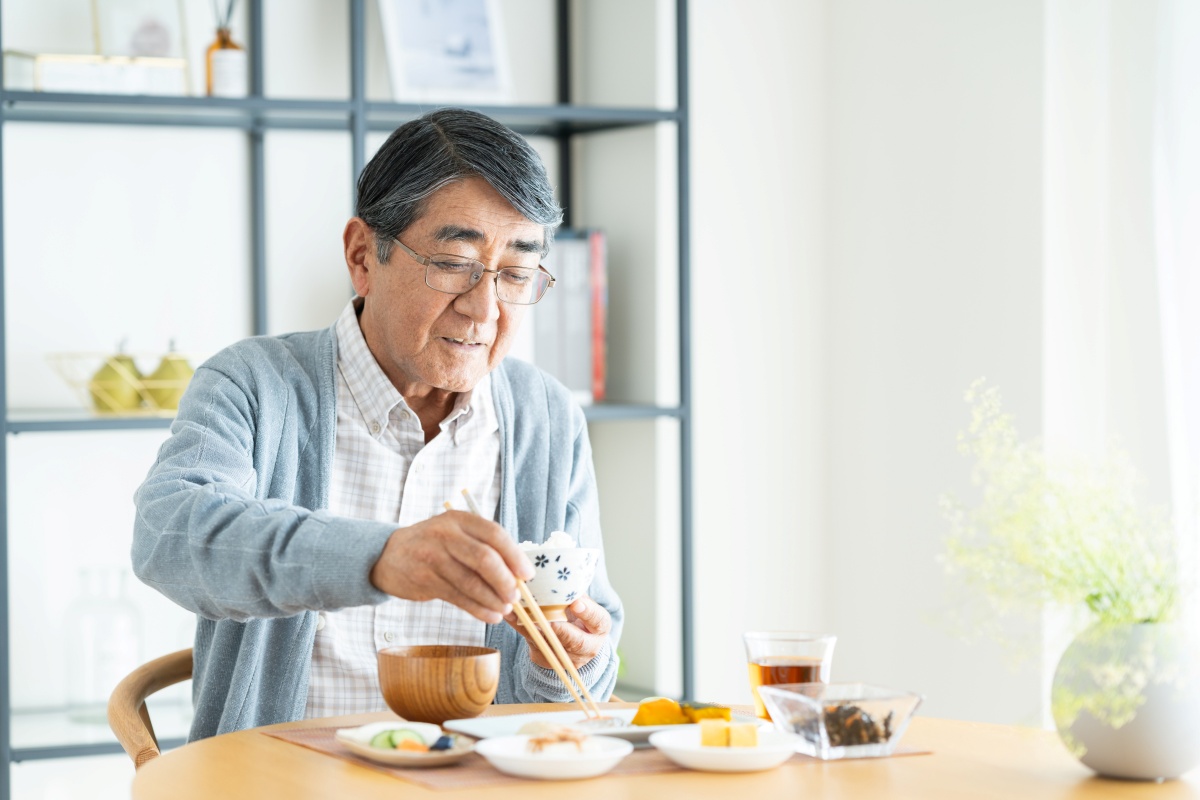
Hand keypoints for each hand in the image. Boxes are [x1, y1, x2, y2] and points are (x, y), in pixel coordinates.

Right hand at [369, 510, 534, 623]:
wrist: (388, 555)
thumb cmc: (433, 545)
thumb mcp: (456, 533)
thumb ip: (483, 547)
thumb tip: (518, 574)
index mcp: (460, 519)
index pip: (494, 534)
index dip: (514, 556)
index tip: (527, 574)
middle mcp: (445, 534)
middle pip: (484, 558)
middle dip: (505, 581)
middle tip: (515, 596)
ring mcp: (432, 556)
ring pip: (471, 582)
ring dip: (493, 599)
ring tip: (505, 609)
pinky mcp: (424, 579)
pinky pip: (458, 597)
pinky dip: (478, 609)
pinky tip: (489, 615)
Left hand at [504, 595, 611, 668]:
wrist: (572, 643)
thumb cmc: (577, 615)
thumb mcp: (582, 604)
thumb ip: (572, 594)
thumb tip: (557, 576)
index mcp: (599, 628)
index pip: (598, 620)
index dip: (588, 612)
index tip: (575, 602)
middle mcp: (588, 646)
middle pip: (577, 642)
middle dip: (562, 631)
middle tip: (549, 621)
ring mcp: (567, 658)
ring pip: (552, 646)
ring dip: (537, 630)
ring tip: (525, 615)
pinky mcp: (547, 660)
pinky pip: (533, 645)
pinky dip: (521, 628)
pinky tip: (510, 615)